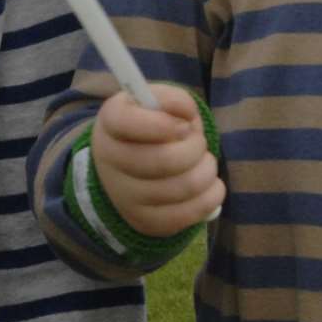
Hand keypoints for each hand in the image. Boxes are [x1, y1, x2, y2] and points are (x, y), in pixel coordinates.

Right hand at [90, 84, 222, 237]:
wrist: (129, 167)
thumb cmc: (150, 127)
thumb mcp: (156, 103)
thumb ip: (173, 100)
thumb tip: (187, 115)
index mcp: (110, 122)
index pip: (129, 122)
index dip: (164, 124)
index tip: (185, 125)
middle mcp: (109, 161)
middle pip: (164, 160)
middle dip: (195, 148)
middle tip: (198, 142)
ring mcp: (124, 197)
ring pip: (182, 187)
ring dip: (207, 170)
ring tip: (205, 162)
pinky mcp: (145, 221)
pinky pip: (189, 214)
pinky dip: (211, 195)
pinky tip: (210, 184)